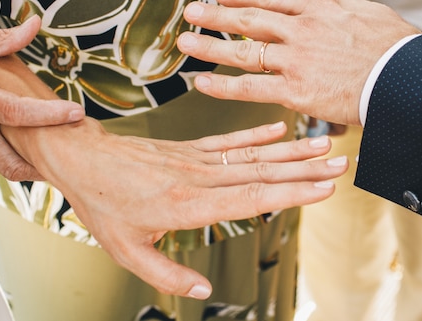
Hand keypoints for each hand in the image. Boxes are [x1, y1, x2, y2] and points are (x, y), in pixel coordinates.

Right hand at [0, 19, 84, 179]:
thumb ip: (4, 40)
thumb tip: (35, 24)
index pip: (17, 112)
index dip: (49, 116)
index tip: (76, 112)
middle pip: (13, 162)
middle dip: (44, 165)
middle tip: (70, 153)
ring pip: (1, 164)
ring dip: (27, 162)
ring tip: (54, 151)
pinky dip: (6, 156)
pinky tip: (21, 146)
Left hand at [3, 118, 347, 298]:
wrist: (82, 159)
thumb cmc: (103, 206)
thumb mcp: (127, 252)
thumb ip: (167, 274)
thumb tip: (203, 293)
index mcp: (188, 206)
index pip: (251, 199)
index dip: (290, 193)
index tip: (323, 188)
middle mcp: (198, 179)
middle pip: (261, 173)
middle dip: (304, 169)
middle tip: (339, 163)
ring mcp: (195, 160)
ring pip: (251, 155)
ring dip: (290, 150)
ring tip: (322, 144)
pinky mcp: (189, 150)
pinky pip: (228, 142)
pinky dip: (256, 134)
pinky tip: (279, 130)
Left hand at [178, 0, 419, 125]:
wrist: (407, 79)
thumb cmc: (395, 49)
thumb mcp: (368, 12)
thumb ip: (338, 4)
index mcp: (319, 9)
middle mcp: (301, 30)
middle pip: (250, 19)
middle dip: (217, 14)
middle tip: (192, 11)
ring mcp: (295, 60)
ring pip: (243, 51)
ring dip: (210, 45)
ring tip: (184, 41)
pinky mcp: (295, 90)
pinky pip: (250, 87)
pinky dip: (223, 86)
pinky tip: (201, 82)